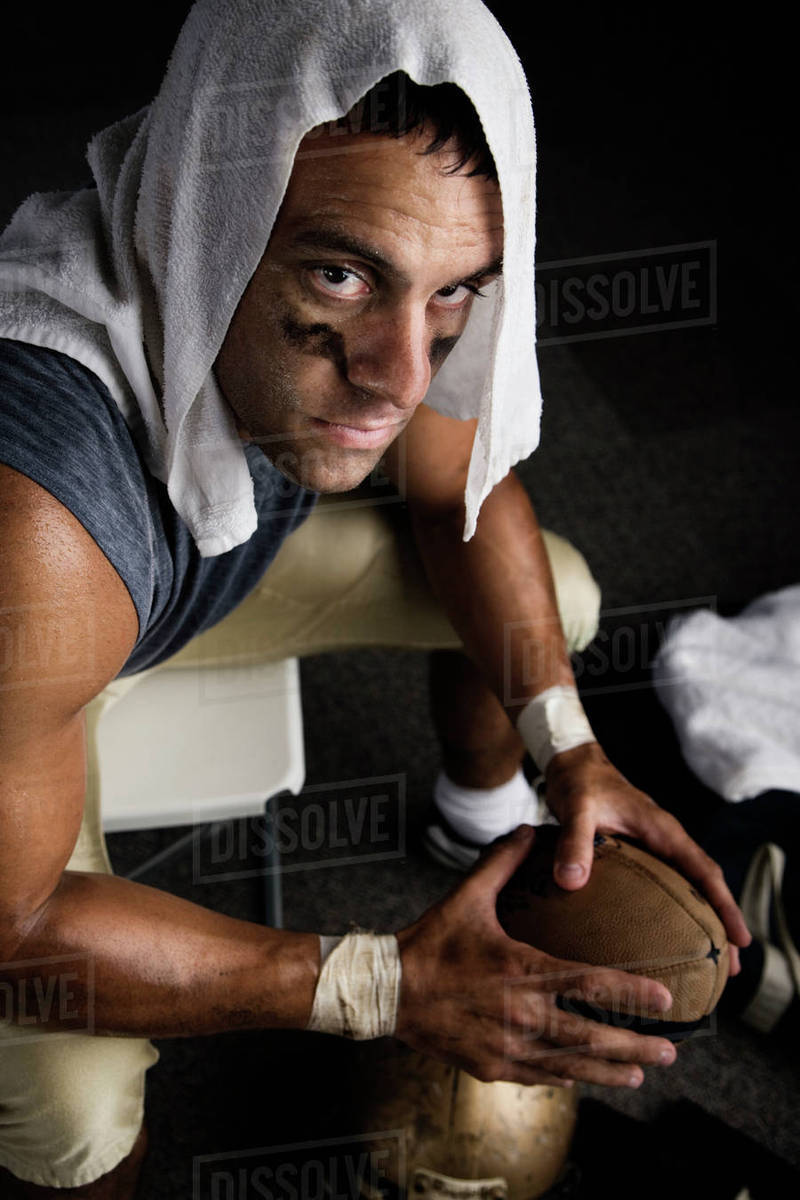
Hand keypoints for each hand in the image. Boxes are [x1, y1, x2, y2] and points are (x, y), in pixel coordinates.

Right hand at [395, 826, 679, 1087]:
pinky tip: (583, 1078)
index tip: (665, 999)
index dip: (632, 993)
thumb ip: (501, 863)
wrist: (387, 991)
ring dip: (610, 1071)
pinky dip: (567, 1077)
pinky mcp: (492, 1067)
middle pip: (592, 1037)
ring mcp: (508, 1047)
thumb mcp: (466, 897)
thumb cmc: (429, 943)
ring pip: (571, 1066)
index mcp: (522, 971)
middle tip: (670, 1050)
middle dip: (636, 1047)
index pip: (590, 984)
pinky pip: (539, 1076)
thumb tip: (529, 829)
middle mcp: (522, 1015)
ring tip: (639, 1074)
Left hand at [543, 741, 750, 974]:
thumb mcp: (577, 808)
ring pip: (688, 887)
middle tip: (731, 968)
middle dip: (721, 923)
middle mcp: (666, 841)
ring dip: (702, 920)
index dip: (724, 906)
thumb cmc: (579, 782)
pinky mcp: (639, 853)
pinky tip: (665, 935)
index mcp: (663, 830)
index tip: (740, 939)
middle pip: (705, 886)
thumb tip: (571, 883)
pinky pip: (666, 885)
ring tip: (707, 962)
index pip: (704, 872)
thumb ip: (574, 842)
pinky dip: (675, 909)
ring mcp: (654, 847)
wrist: (572, 763)